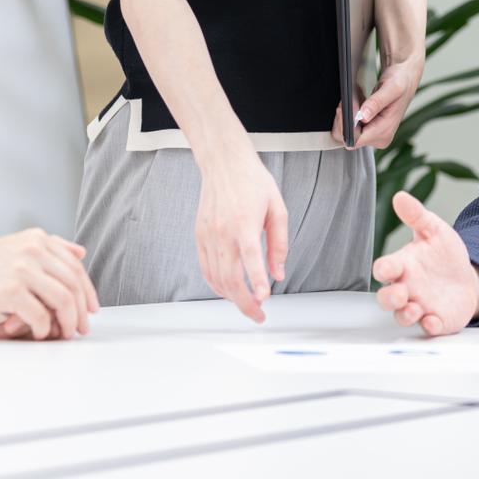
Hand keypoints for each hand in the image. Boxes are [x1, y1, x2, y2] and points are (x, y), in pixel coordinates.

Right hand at [0, 228, 98, 339]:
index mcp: (37, 238)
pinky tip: (39, 333)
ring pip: (63, 300)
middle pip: (73, 284)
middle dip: (81, 311)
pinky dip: (43, 329)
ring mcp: (23, 269)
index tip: (91, 309)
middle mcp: (33, 249)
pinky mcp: (11, 290)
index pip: (75, 266)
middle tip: (81, 328)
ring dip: (67, 322)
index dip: (88, 290)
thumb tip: (81, 253)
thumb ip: (49, 249)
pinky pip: (40, 316)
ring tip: (63, 334)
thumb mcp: (16, 247)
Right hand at [196, 148, 288, 322]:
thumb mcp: (277, 208)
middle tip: (258, 314)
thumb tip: (278, 273)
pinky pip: (206, 269)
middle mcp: (223, 231)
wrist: (223, 163)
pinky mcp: (199, 236)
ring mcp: (208, 235)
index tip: (264, 299)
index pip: (250, 257)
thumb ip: (278, 243)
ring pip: (216, 278)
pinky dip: (216, 285)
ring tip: (247, 305)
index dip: (256, 280)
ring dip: (231, 297)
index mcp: (244, 222)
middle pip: (230, 277)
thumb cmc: (252, 182)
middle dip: (244, 302)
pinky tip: (228, 291)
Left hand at [333, 52, 422, 149]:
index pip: (355, 139)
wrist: (404, 79)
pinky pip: (350, 128)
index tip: (345, 108)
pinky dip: (348, 115)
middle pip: (348, 138)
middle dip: (343, 119)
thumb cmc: (401, 82)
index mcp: (385, 132)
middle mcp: (380, 138)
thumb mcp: (392, 88)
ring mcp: (375, 136)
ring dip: (346, 116)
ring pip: (347, 133)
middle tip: (348, 101)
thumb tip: (363, 116)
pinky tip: (356, 104)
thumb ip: (377, 102)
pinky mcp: (370, 130)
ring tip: (355, 100)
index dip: (346, 125)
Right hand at [371, 190, 478, 335]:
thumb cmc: (444, 255)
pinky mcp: (436, 321)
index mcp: (403, 266)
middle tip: (401, 294)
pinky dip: (429, 326)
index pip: (383, 269)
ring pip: (402, 316)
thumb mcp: (434, 230)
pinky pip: (428, 328)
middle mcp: (407, 288)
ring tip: (415, 309)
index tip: (389, 268)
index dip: (383, 270)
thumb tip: (401, 196)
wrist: (468, 278)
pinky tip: (434, 321)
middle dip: (390, 298)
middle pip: (387, 298)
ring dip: (406, 315)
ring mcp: (420, 306)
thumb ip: (416, 215)